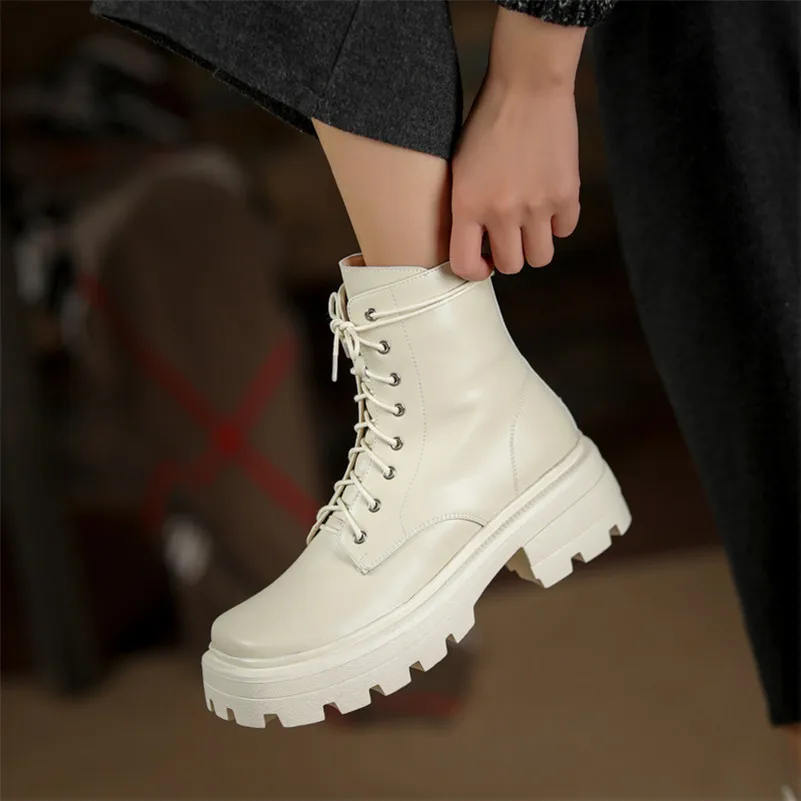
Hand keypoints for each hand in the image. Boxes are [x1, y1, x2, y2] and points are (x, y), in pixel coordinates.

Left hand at [449, 9, 583, 280]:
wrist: (528, 85)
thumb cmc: (487, 123)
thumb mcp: (460, 169)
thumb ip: (466, 209)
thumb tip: (477, 247)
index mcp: (468, 205)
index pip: (465, 266)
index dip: (474, 271)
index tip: (481, 261)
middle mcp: (502, 212)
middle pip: (510, 266)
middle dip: (508, 254)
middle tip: (507, 236)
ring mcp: (537, 206)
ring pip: (540, 257)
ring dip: (534, 245)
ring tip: (529, 223)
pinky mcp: (566, 194)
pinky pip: (564, 231)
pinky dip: (557, 223)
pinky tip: (548, 201)